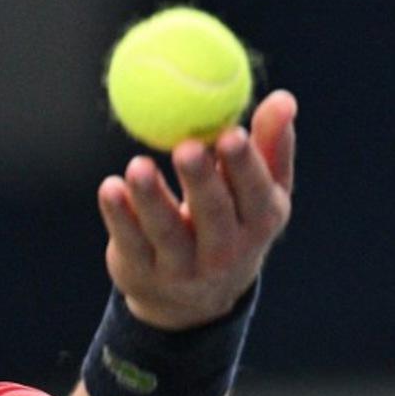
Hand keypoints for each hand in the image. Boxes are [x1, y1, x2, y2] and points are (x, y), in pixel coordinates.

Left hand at [97, 90, 297, 329]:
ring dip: (152, 198)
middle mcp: (225, 251)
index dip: (245, 167)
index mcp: (259, 223)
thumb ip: (270, 145)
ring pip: (166, 231)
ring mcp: (182, 267)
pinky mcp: (142, 271)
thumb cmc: (231, 221)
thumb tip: (284, 98)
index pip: (256, 196)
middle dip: (201, 181)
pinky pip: (130, 241)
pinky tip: (111, 188)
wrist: (192, 297)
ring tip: (138, 166)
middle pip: (213, 215)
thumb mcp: (259, 191)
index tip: (231, 134)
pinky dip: (119, 215)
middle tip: (186, 147)